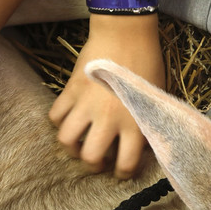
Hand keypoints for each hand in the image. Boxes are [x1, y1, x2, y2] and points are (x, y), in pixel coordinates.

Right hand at [49, 12, 164, 178]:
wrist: (126, 36)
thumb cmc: (148, 65)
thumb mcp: (155, 99)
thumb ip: (148, 122)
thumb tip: (144, 142)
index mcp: (135, 124)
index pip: (126, 164)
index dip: (123, 173)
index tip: (121, 171)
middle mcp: (109, 119)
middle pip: (91, 158)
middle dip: (93, 164)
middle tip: (97, 160)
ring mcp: (87, 105)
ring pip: (67, 140)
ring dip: (71, 147)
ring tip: (79, 143)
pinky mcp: (71, 91)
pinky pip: (55, 115)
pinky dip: (59, 121)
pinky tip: (69, 119)